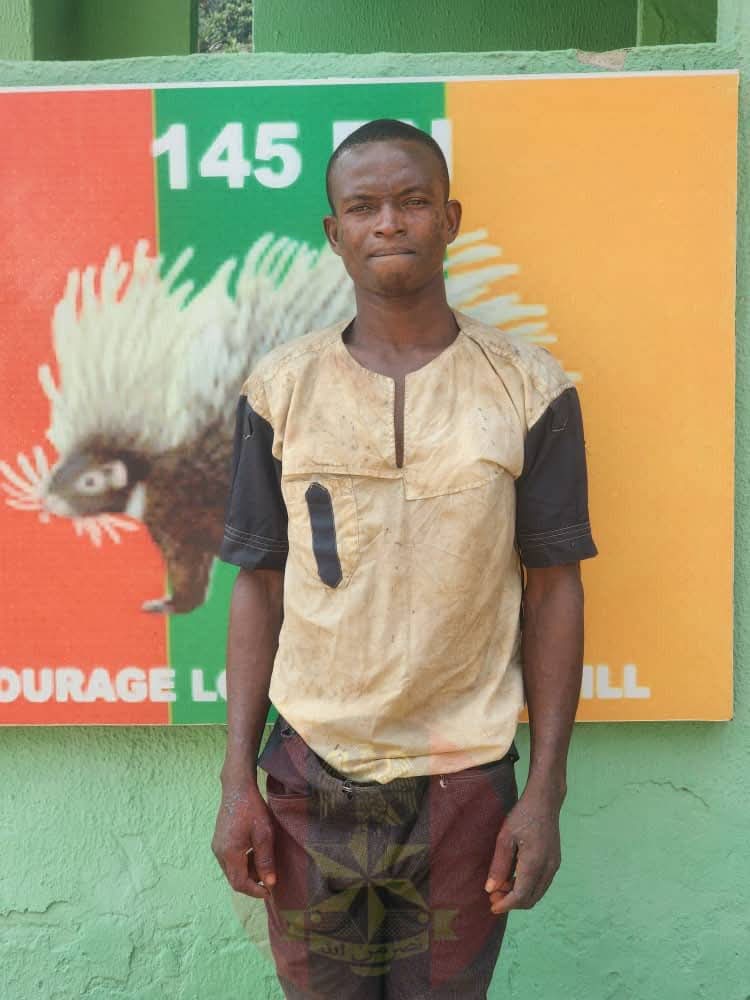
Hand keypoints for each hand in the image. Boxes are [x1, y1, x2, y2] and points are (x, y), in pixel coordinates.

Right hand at [212, 779, 276, 898]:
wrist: (237, 788)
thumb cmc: (252, 809)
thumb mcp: (264, 835)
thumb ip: (265, 860)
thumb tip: (270, 883)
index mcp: (229, 853)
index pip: (240, 883)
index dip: (255, 891)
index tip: (270, 892)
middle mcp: (219, 853)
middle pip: (234, 879)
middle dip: (252, 882)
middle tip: (269, 877)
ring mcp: (217, 847)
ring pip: (232, 870)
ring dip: (248, 871)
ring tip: (264, 862)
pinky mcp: (219, 841)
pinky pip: (230, 860)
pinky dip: (243, 863)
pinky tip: (255, 852)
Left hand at [484, 789, 561, 914]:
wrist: (545, 801)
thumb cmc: (522, 815)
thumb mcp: (505, 837)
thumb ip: (499, 865)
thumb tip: (490, 889)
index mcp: (534, 863)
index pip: (521, 896)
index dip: (506, 905)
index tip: (492, 907)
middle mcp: (548, 868)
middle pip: (530, 899)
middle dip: (512, 902)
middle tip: (493, 896)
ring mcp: (554, 865)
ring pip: (537, 893)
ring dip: (520, 895)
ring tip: (501, 886)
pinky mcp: (555, 861)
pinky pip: (542, 883)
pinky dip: (528, 887)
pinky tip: (513, 877)